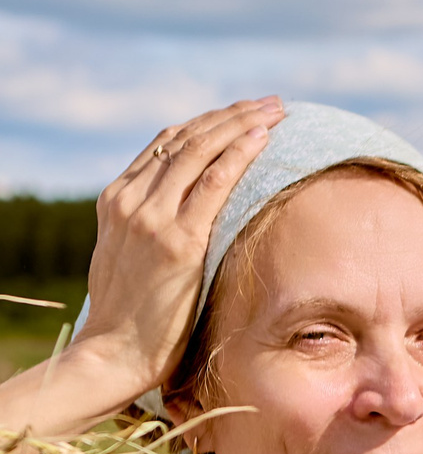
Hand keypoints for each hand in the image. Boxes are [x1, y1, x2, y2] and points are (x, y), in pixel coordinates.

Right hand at [0, 97, 285, 437]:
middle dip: (231, 115)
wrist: (115, 351)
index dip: (207, 124)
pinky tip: (262, 138)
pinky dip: (238, 155)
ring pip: (200, 152)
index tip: (241, 113)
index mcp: (118, 199)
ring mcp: (152, 218)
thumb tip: (187, 218)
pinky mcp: (177, 241)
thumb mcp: (131, 256)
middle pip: (186, 139)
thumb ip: (152, 228)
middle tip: (271, 102)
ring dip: (241, 124)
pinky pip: (212, 185)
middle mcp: (131, 200)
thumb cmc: (132, 314)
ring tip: (276, 111)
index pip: (166, 144)